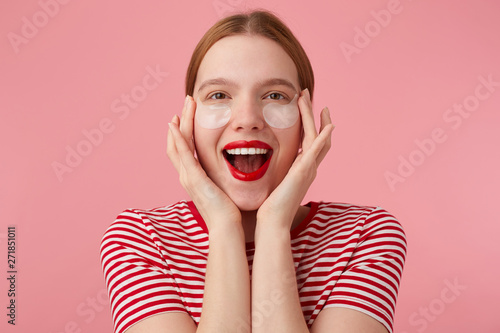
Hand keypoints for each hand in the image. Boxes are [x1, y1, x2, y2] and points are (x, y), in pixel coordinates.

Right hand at [167, 96, 240, 230]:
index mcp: (195, 176)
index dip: (186, 130)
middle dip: (182, 121)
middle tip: (188, 102)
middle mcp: (187, 175)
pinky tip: (175, 124)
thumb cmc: (230, 211)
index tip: (191, 114)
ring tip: (185, 105)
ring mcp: (187, 176)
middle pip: (177, 142)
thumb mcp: (226, 189)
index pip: (185, 148)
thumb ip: (227, 177)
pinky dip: (177, 138)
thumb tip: (241, 167)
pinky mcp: (193, 178)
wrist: (227, 228)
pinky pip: (182, 154)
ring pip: (178, 143)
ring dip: (181, 123)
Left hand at [257, 88, 333, 226]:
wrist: (271, 220)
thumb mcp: (273, 182)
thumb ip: (274, 172)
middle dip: (313, 115)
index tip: (303, 107)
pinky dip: (325, 136)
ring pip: (317, 137)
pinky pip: (318, 150)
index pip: (309, 142)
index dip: (308, 123)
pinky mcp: (304, 171)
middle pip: (317, 136)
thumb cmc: (269, 206)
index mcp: (301, 169)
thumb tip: (262, 164)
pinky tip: (329, 124)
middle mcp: (309, 168)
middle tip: (307, 95)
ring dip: (313, 117)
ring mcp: (309, 169)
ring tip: (307, 99)